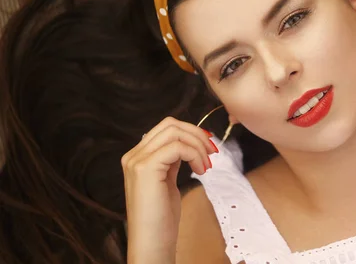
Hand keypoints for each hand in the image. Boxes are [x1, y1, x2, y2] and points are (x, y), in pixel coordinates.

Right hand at [121, 117, 217, 263]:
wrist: (152, 243)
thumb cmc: (161, 218)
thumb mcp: (167, 181)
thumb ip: (170, 161)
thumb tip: (187, 144)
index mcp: (137, 157)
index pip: (166, 128)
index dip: (191, 132)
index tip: (208, 147)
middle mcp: (133, 155)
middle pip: (170, 124)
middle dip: (197, 134)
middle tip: (212, 152)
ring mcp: (137, 161)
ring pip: (174, 132)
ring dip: (197, 145)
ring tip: (207, 165)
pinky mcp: (145, 168)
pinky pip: (177, 147)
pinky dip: (194, 154)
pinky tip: (201, 171)